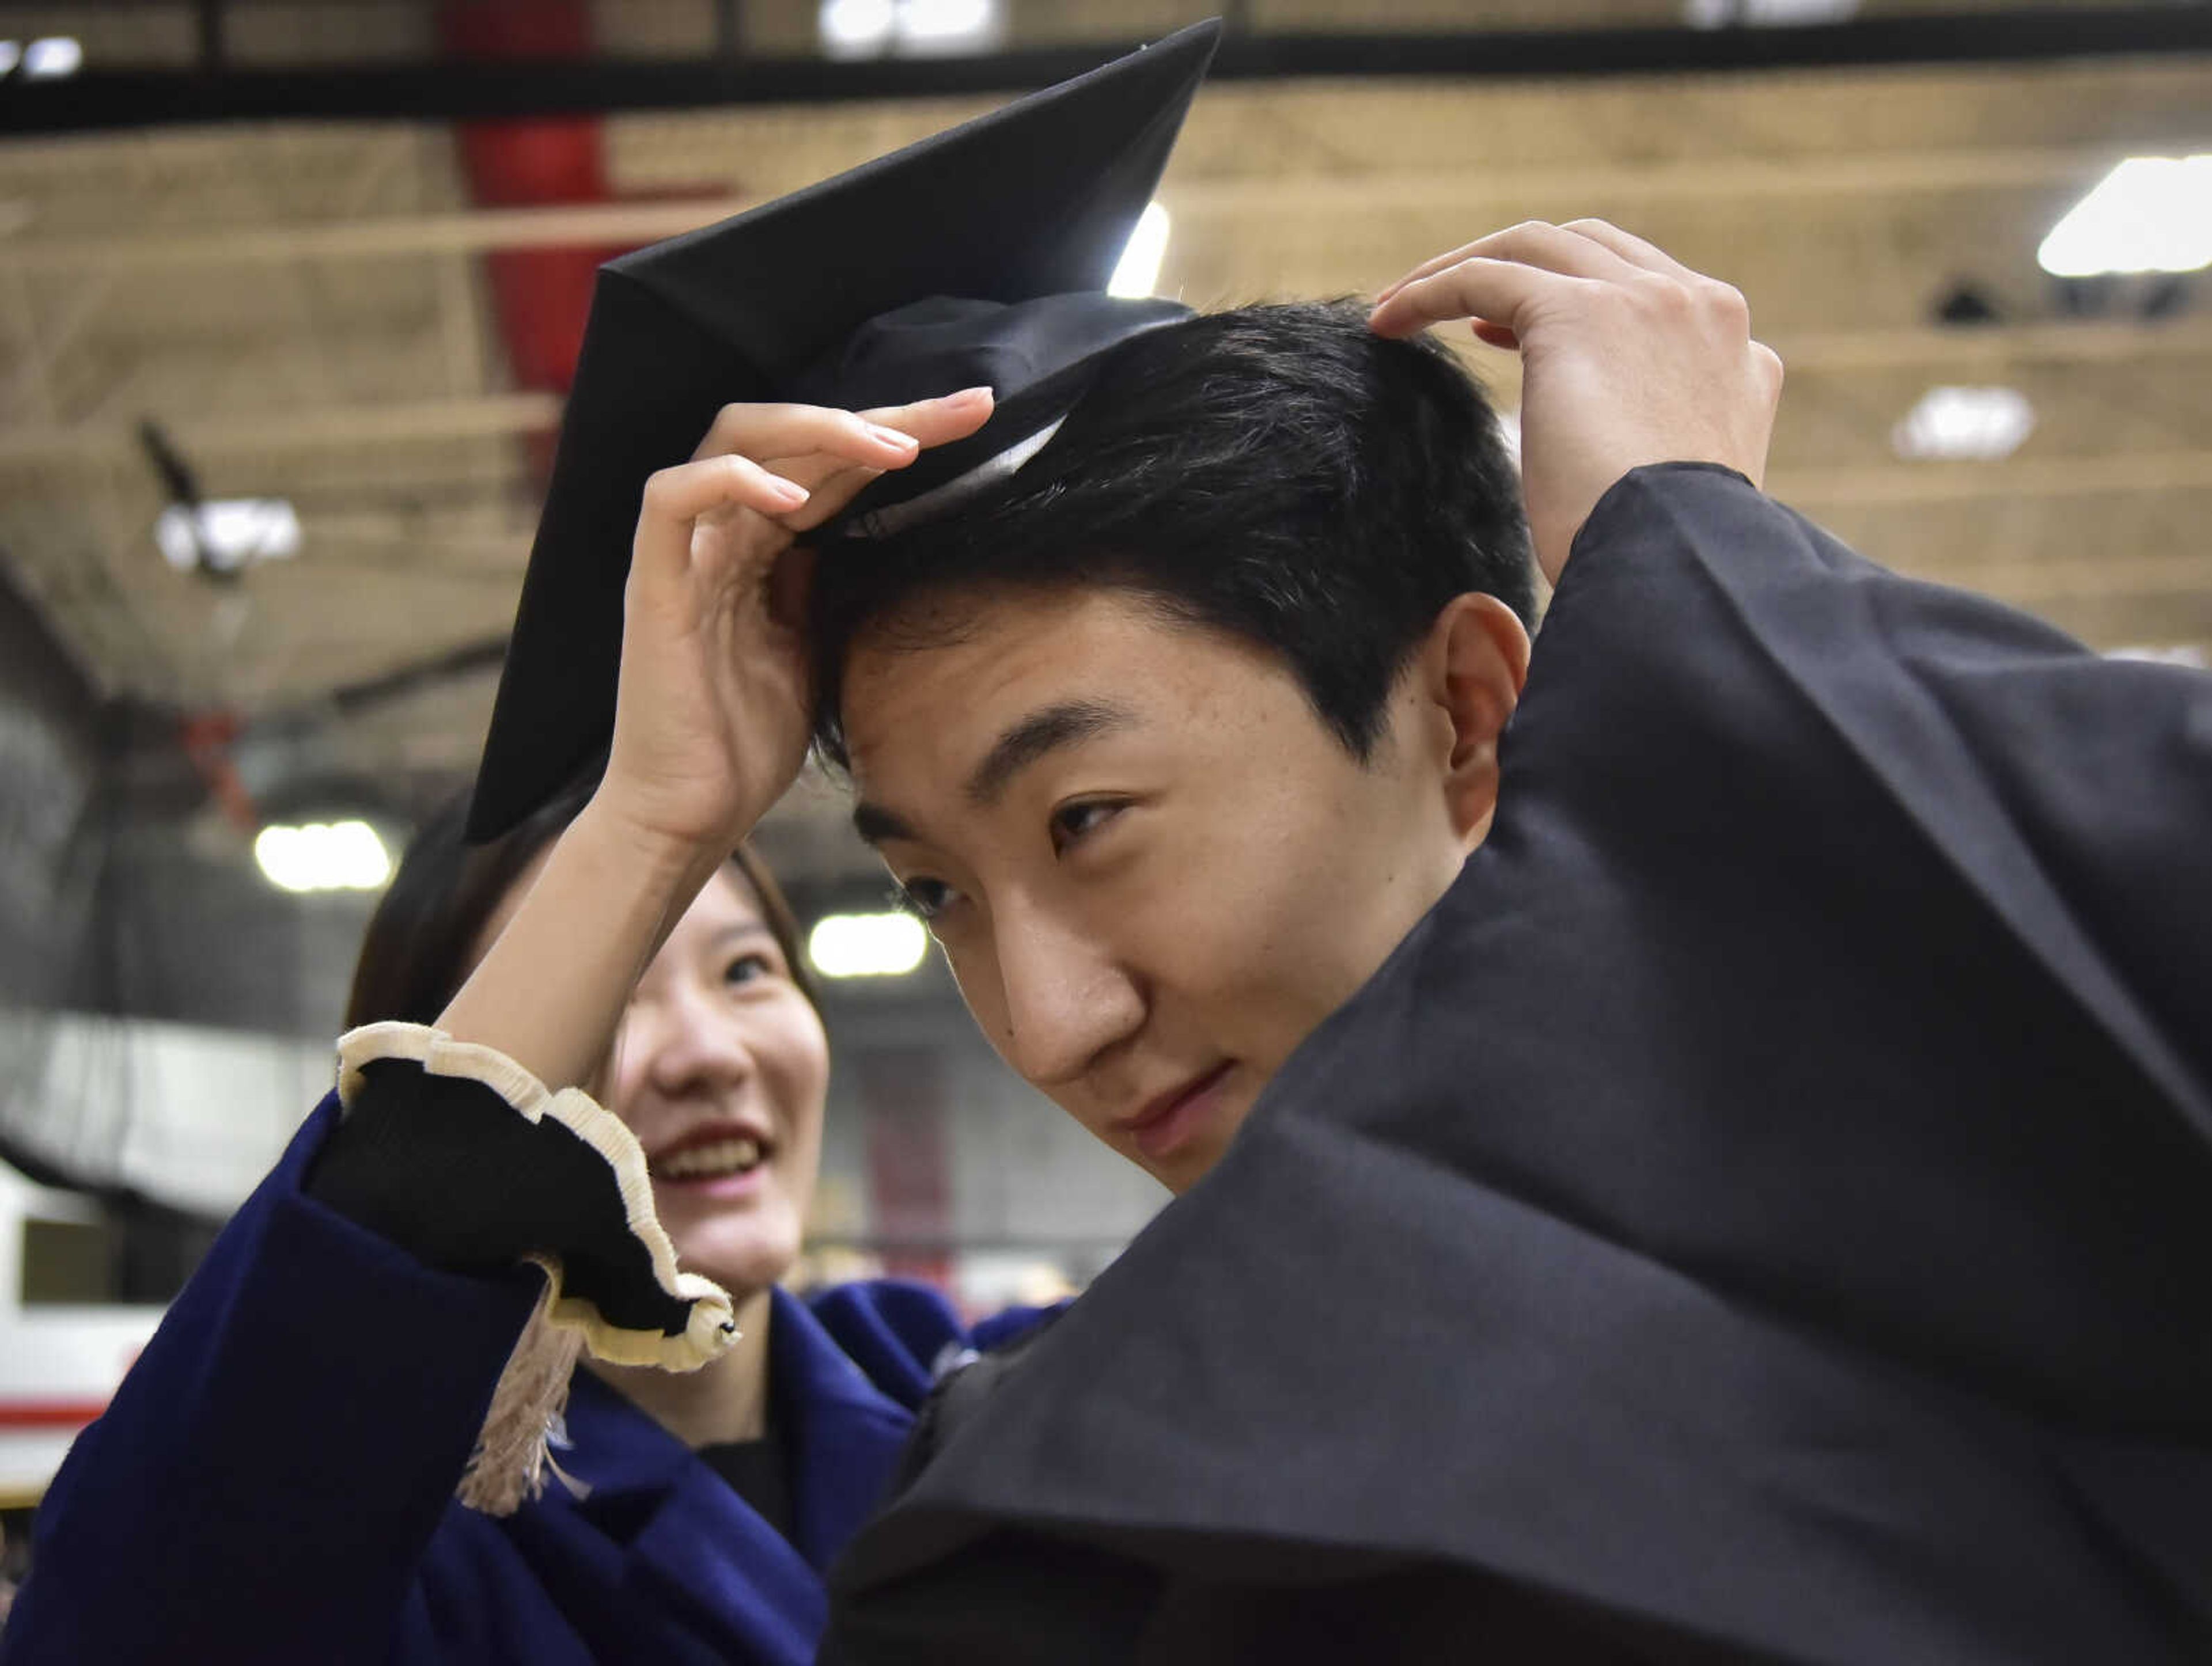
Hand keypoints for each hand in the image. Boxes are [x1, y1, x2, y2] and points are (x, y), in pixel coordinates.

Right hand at [597, 388, 994, 860]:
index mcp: (765, 545)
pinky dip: (730, 480)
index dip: (901, 432)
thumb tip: (893, 533)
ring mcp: (686, 553)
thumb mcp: (819, 649)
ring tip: (892, 449)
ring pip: (734, 438)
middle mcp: (724, 533)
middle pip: (795, 432)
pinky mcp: (651, 586)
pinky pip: (671, 499)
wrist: (691, 815)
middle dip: (880, 412)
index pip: (835, 463)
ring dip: (819, 430)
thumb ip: (837, 586)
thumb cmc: (749, 742)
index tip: (976, 417)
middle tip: (961, 413)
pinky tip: (790, 496)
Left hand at [1368, 219, 1783, 584]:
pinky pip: (1485, 276)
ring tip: (1399, 309)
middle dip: (1520, 269)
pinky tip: (1386, 324)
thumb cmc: (1660, 563)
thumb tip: (1608, 459)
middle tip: (1457, 313)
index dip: (1573, 298)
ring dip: (1463, 268)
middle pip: (1592, 250)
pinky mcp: (1578, 311)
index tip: (1512, 338)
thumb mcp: (1672, 494)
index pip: (1647, 293)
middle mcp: (1701, 311)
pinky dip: (1429, 291)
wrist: (1670, 566)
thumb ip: (1653, 448)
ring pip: (1534, 247)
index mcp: (1738, 357)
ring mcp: (1646, 300)